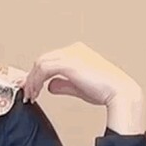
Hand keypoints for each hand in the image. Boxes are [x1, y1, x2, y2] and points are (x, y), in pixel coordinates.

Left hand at [21, 40, 142, 107]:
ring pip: (41, 63)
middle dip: (32, 78)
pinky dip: (36, 81)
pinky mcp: (69, 62)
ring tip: (31, 95)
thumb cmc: (105, 90)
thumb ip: (63, 84)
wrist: (118, 91)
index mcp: (77, 52)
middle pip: (43, 60)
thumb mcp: (78, 87)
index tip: (32, 88)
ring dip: (32, 80)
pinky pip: (44, 69)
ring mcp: (71, 54)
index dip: (37, 74)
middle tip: (27, 93)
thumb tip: (50, 86)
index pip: (50, 60)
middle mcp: (73, 50)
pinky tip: (36, 92)